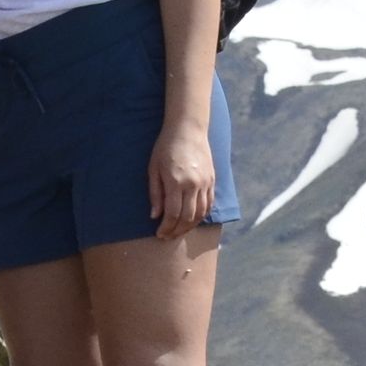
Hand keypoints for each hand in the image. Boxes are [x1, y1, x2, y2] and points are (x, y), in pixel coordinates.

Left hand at [147, 121, 217, 240]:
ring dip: (190, 226)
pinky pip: (209, 204)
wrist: (188, 128)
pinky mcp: (212, 180)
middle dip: (177, 231)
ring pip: (201, 214)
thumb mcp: (154, 168)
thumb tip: (155, 216)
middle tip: (168, 236)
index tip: (159, 234)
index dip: (166, 228)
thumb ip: (155, 193)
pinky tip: (192, 219)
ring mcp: (205, 183)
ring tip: (179, 230)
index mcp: (176, 181)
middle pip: (188, 218)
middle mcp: (193, 184)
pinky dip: (201, 215)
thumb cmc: (165, 147)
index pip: (173, 214)